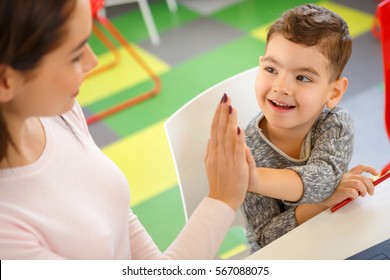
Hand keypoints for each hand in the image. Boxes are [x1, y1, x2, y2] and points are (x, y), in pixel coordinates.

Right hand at [205, 94, 248, 210]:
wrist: (222, 200)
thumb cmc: (219, 183)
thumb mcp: (211, 165)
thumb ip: (211, 151)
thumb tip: (210, 139)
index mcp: (213, 151)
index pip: (215, 129)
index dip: (218, 115)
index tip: (221, 103)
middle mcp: (218, 153)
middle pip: (220, 128)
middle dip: (222, 112)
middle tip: (225, 98)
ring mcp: (226, 159)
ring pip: (228, 136)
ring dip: (229, 121)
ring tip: (231, 107)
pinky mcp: (236, 165)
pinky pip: (237, 150)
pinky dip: (237, 139)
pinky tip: (238, 128)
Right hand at [321, 164, 378, 208]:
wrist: (324, 198)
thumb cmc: (337, 192)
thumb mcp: (348, 185)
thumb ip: (358, 182)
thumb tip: (371, 181)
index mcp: (347, 175)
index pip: (360, 167)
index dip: (370, 169)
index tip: (376, 173)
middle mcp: (345, 177)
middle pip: (363, 178)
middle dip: (370, 186)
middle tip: (371, 193)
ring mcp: (342, 183)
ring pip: (359, 184)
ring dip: (363, 191)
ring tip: (361, 195)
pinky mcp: (340, 190)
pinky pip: (353, 192)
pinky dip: (355, 195)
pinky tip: (351, 197)